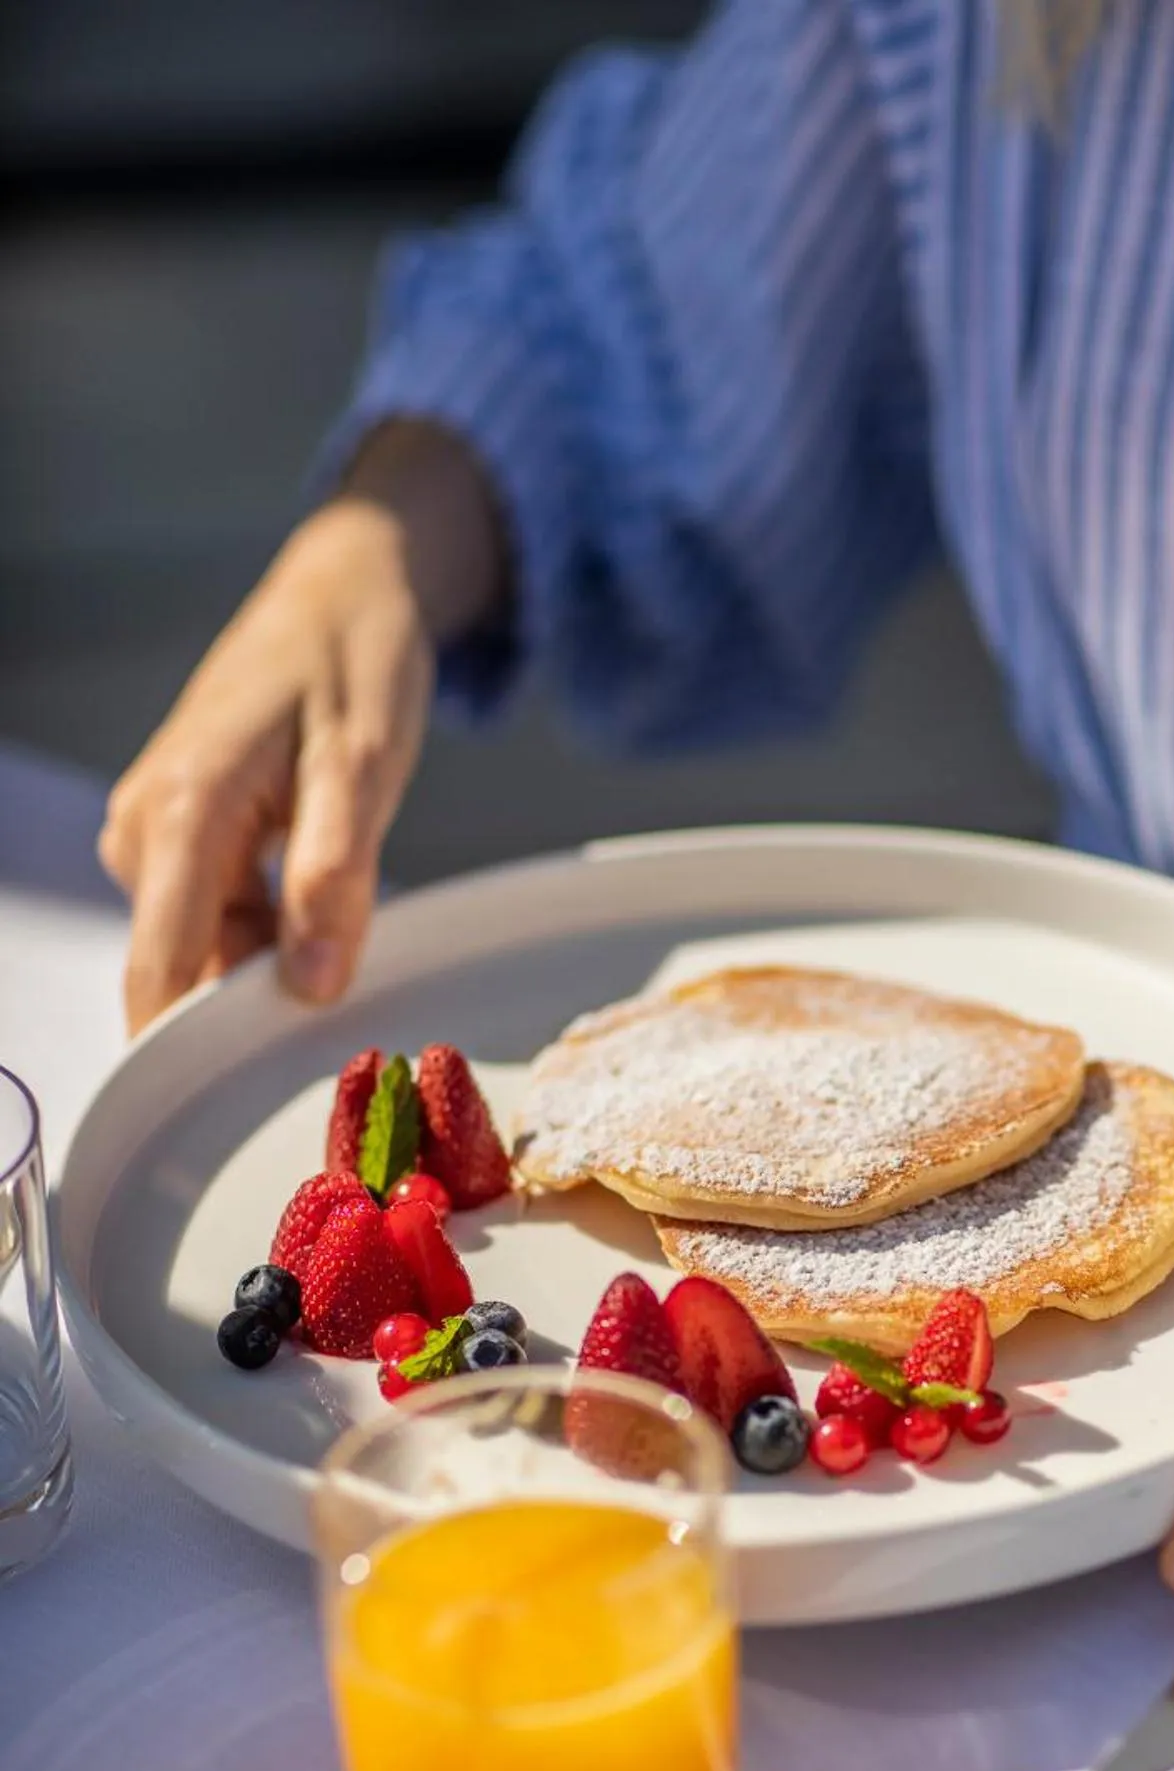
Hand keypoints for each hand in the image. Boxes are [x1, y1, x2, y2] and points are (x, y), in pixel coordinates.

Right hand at [100, 421, 503, 1032]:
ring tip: (338, 926)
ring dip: (265, 959)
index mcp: (183, 810)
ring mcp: (160, 826)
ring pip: (204, 942)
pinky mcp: (183, 828)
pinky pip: (216, 912)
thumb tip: (309, 985)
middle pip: (181, 962)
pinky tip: (318, 902)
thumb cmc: (353, 665)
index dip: (174, 1048)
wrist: (344, 589)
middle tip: (334, 1004)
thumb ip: (334, 880)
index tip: (198, 1119)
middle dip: (246, 1001)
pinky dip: (266, 926)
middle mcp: (149, 824)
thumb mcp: (364, 771)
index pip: (157, 964)